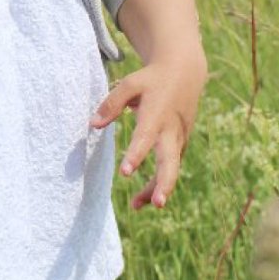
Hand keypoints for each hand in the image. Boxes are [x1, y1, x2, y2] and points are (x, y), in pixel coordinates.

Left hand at [89, 58, 204, 210]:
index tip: (125, 172)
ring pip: (170, 169)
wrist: (185, 73)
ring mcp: (178, 138)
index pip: (145, 137)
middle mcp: (171, 130)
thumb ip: (111, 104)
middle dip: (164, 183)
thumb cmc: (152, 79)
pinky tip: (143, 199)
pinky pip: (171, 167)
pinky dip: (159, 183)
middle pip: (170, 161)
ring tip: (136, 206)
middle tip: (157, 203)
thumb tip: (93, 125)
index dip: (136, 155)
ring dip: (156, 189)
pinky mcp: (180, 144)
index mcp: (157, 114)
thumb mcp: (130, 83)